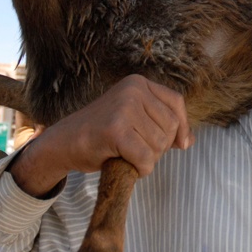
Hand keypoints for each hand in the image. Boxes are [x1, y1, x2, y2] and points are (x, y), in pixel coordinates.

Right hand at [13, 75, 193, 195]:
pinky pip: (146, 158)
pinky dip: (140, 169)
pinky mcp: (116, 130)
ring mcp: (124, 108)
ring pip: (160, 144)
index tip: (180, 145)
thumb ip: (160, 125)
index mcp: (138, 83)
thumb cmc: (101, 134)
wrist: (63, 143)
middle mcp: (132, 89)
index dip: (182, 127)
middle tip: (136, 149)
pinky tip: (125, 164)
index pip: (175, 102)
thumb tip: (189, 141)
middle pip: (170, 126)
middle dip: (160, 146)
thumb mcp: (134, 120)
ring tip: (125, 154)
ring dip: (148, 159)